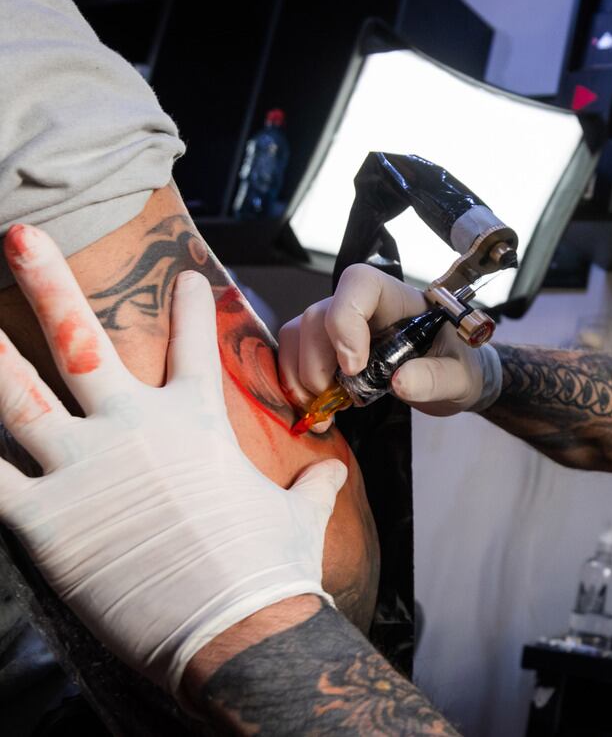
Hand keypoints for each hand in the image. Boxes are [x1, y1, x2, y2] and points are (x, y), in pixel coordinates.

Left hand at [0, 224, 346, 695]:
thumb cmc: (270, 568)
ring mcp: (83, 469)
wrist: (237, 623)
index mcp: (195, 424)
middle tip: (20, 235)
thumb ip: (312, 486)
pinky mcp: (44, 520)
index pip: (192, 348)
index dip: (188, 308)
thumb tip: (332, 475)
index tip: (185, 276)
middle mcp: (133, 429)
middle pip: (79, 342)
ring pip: (16, 396)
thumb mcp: (300, 515)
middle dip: (46, 282)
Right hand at [277, 263, 500, 429]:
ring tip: (327, 410)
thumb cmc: (455, 365)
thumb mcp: (459, 377)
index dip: (346, 319)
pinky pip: (293, 355)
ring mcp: (339, 326)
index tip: (354, 366)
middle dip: (319, 361)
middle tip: (342, 400)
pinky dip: (295, 383)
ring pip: (298, 334)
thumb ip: (436, 378)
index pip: (359, 283)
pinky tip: (318, 407)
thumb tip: (400, 382)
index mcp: (398, 299)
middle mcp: (362, 307)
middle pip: (319, 314)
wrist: (449, 378)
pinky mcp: (325, 349)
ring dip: (301, 376)